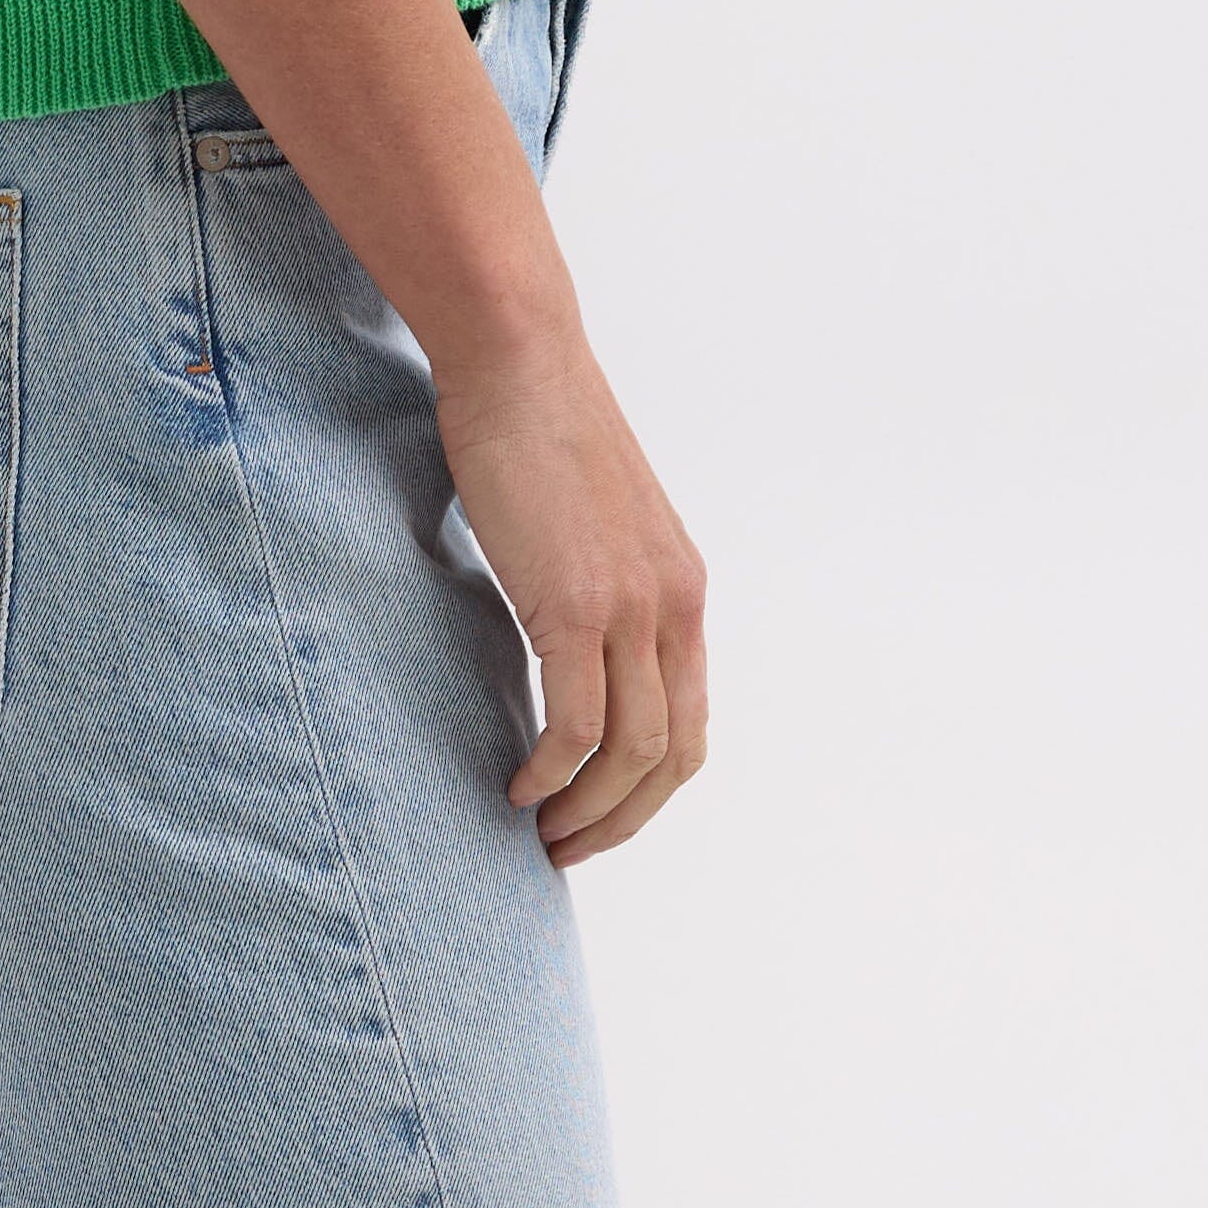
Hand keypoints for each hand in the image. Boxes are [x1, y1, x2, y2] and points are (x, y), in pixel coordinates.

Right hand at [435, 333, 708, 866]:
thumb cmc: (536, 425)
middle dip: (625, 820)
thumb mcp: (591, 520)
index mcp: (682, 589)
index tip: (596, 813)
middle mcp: (672, 605)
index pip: (689, 723)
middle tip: (569, 849)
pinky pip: (575, 724)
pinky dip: (550, 771)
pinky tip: (518, 785)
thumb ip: (596, 582)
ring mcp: (630, 607)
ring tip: (539, 833)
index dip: (648, 789)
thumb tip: (560, 634)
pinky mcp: (575, 603)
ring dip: (586, 811)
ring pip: (630, 753)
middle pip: (673, 756)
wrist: (519, 359)